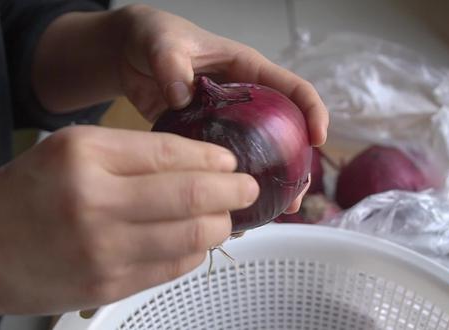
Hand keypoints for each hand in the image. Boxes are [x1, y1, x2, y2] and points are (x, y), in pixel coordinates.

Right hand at [0, 126, 256, 327]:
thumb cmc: (23, 193)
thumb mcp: (69, 151)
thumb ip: (131, 152)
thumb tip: (199, 161)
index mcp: (85, 156)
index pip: (171, 153)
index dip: (212, 157)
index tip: (230, 160)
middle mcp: (95, 203)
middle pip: (191, 197)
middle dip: (232, 191)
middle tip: (248, 187)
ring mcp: (104, 251)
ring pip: (192, 237)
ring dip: (219, 224)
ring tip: (224, 215)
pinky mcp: (109, 286)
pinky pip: (174, 267)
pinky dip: (195, 251)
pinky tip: (195, 240)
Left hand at [117, 5, 325, 212]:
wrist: (130, 55)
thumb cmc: (155, 37)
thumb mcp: (163, 43)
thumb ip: (171, 63)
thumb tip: (181, 96)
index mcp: (247, 70)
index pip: (292, 88)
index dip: (312, 110)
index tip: (318, 139)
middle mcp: (243, 99)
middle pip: (284, 131)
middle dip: (297, 163)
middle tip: (297, 194)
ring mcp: (225, 122)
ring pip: (258, 153)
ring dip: (269, 181)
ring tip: (277, 211)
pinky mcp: (204, 138)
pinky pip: (225, 164)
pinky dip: (231, 185)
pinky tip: (231, 207)